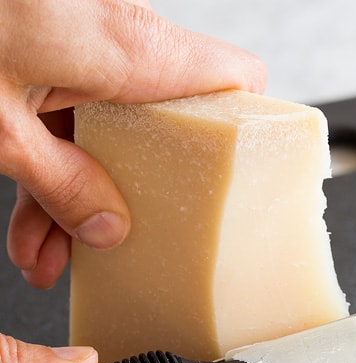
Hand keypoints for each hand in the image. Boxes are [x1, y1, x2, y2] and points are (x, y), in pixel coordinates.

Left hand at [1, 0, 265, 289]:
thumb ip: (60, 183)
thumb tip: (107, 227)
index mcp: (130, 49)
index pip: (237, 83)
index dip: (240, 134)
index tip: (224, 186)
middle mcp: (117, 29)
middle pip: (159, 121)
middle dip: (130, 190)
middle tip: (102, 243)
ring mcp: (79, 25)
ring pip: (106, 117)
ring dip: (78, 183)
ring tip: (41, 251)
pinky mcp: (43, 27)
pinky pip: (68, 96)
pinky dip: (48, 148)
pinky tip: (20, 210)